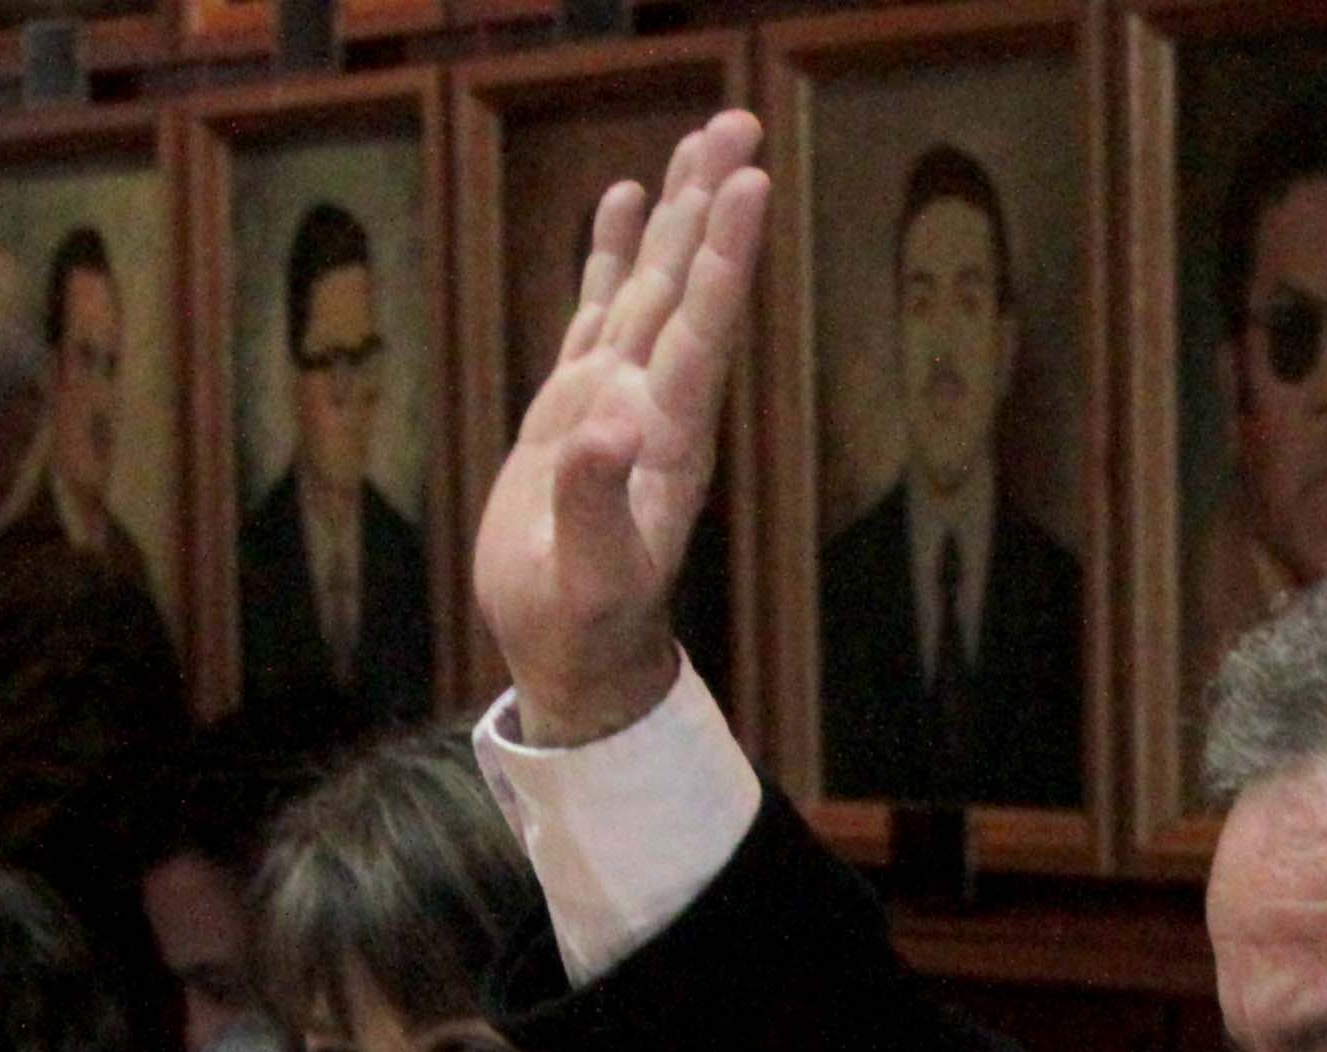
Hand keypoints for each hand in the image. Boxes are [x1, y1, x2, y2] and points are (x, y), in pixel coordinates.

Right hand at [479, 112, 766, 746]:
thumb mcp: (586, 580)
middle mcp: (654, 404)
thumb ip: (594, 507)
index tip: (751, 188)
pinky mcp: (579, 402)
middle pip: (687, 285)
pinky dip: (614, 249)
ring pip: (651, 282)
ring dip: (677, 212)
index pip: (701, 332)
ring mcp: (618, 396)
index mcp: (665, 441)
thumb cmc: (583, 627)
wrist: (576, 653)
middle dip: (712, 206)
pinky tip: (624, 195)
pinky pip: (601, 306)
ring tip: (700, 136)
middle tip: (737, 123)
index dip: (725, 260)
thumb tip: (605, 429)